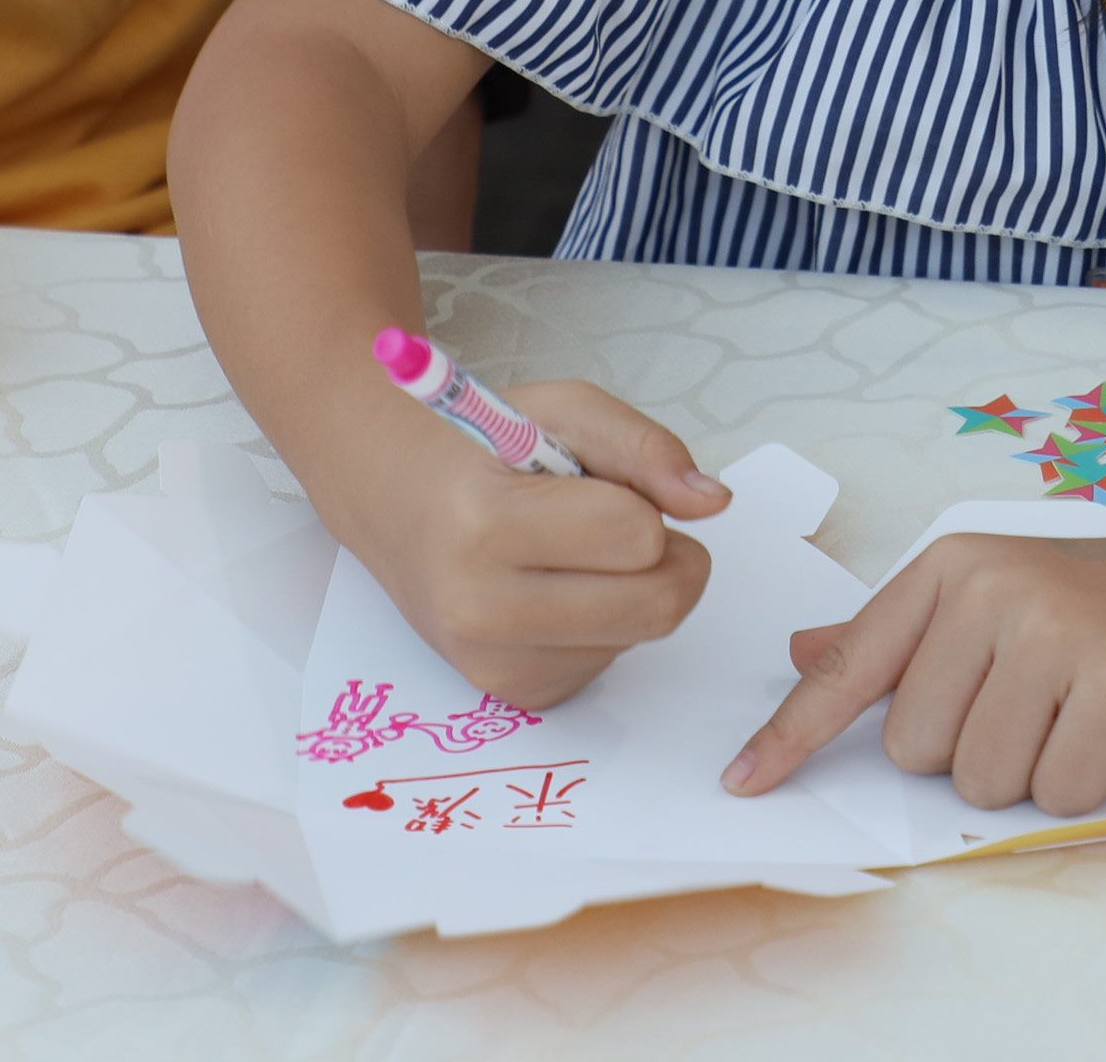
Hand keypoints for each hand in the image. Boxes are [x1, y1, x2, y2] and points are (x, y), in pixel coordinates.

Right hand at [358, 380, 727, 712]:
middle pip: (657, 605)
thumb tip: (714, 501)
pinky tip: (555, 587)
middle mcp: (482, 611)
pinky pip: (611, 661)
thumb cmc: (477, 449)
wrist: (391, 500)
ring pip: (642, 635)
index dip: (642, 502)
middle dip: (667, 555)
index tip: (604, 486)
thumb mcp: (560, 410)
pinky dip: (606, 622)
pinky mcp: (515, 695)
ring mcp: (495, 665)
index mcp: (487, 527)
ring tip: (571, 549)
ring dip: (635, 588)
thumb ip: (644, 447)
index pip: (635, 535)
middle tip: (625, 521)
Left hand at [720, 527, 1105, 816]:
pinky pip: (1055, 792)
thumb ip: (896, 633)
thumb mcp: (990, 593)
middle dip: (969, 752)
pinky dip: (1082, 783)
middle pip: (916, 749)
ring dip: (1028, 772)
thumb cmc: (1098, 602)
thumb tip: (799, 652)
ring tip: (1074, 713)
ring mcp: (1052, 636)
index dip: (793, 734)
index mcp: (950, 570)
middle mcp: (991, 593)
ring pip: (980, 779)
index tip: (745, 782)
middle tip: (1032, 705)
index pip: (850, 665)